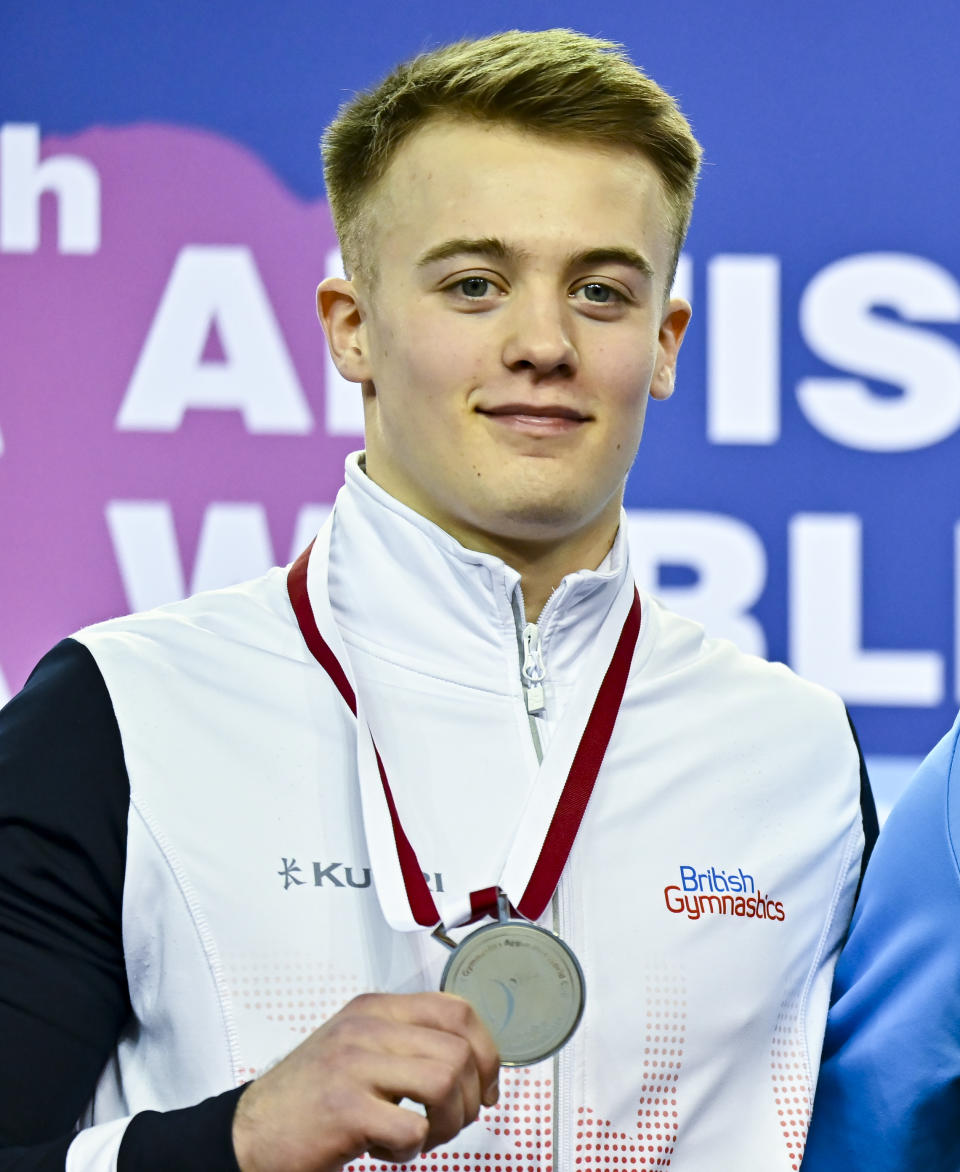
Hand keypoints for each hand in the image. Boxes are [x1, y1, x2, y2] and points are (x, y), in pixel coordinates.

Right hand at [231, 991, 499, 1171]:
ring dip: (448, 1124)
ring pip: (446, 1082)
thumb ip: (405, 1040)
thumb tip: (472, 1057)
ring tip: (422, 1135)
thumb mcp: (357, 1047)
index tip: (487, 1084)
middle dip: (471, 1096)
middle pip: (459, 1049)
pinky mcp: (345, 1108)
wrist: (250, 1134)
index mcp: (374, 1008)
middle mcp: (366, 1027)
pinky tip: (386, 1149)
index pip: (456, 1009)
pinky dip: (411, 1151)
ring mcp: (355, 1065)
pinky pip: (413, 1129)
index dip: (486, 1049)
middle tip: (452, 1120)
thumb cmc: (309, 1098)